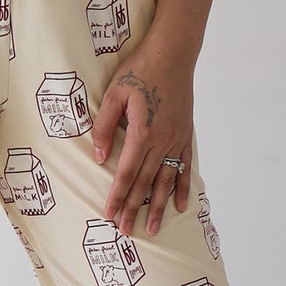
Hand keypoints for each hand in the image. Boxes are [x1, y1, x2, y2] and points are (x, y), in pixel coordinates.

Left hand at [91, 33, 195, 235]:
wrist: (173, 53)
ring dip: (158, 207)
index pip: (126, 173)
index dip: (116, 196)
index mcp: (142, 132)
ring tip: (152, 229)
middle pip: (145, 183)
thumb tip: (100, 158)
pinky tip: (182, 206)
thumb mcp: (114, 95)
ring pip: (166, 181)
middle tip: (125, 232)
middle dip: (133, 209)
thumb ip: (105, 127)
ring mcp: (177, 140)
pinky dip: (183, 188)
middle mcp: (162, 141)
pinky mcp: (186, 135)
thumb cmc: (140, 70)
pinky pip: (184, 167)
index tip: (109, 215)